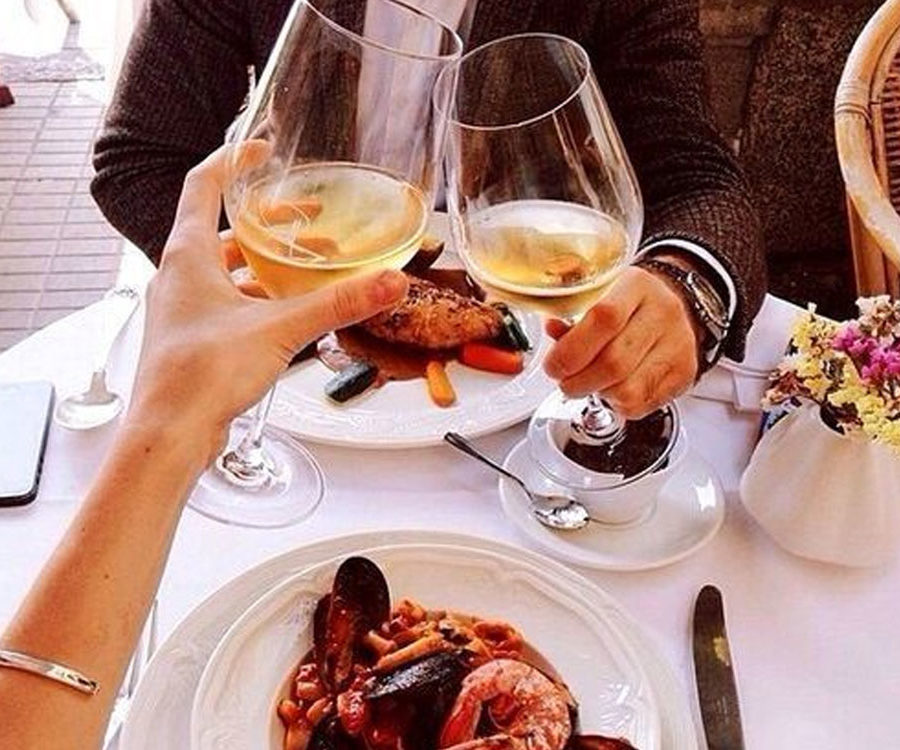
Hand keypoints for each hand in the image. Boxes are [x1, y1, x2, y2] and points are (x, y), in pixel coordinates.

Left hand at [128, 143, 407, 461]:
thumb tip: (387, 282)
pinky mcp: (195, 338)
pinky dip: (258, 298)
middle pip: (224, 231)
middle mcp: (181, 277)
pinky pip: (229, 303)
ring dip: (265, 264)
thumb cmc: (201, 376)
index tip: (260, 150)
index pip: (204, 185)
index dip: (233, 160)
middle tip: (305, 218)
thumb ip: (337, 304)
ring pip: (227, 270)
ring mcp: (185, 309)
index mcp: (189, 255)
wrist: (170, 432)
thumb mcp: (280, 329)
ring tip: (308, 266)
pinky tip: (289, 313)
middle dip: (267, 222)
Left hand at [543, 266, 699, 419]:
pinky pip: (639, 404)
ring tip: (588, 381)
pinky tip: (612, 387)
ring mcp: (678, 344)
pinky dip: (615, 403)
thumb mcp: (598, 294)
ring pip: (626, 389)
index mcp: (636, 285)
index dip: (571, 349)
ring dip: (596, 393)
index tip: (553, 364)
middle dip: (576, 380)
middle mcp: (663, 312)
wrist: (672, 309)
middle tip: (563, 380)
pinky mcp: (684, 373)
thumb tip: (552, 330)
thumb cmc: (626, 304)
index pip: (604, 316)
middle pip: (614, 361)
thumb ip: (570, 312)